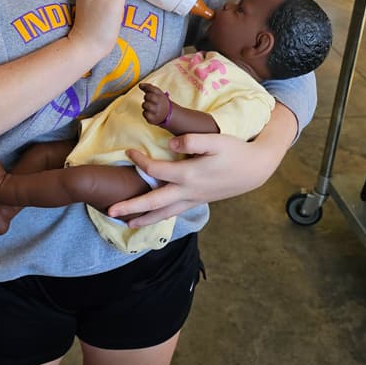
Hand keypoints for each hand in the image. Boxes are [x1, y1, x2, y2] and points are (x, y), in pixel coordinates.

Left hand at [107, 103, 297, 226]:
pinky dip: (161, 217)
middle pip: (154, 203)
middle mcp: (188, 192)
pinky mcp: (199, 200)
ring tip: (127, 224)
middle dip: (132, 207)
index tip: (129, 152)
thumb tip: (171, 145)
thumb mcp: (216, 140)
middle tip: (110, 211)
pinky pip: (175, 212)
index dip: (141, 162)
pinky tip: (153, 218)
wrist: (254, 169)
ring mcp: (194, 199)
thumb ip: (192, 141)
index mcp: (189, 175)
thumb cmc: (235, 151)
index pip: (157, 171)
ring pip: (165, 213)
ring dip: (144, 219)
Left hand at [140, 82, 169, 125]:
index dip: (146, 87)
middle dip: (146, 96)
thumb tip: (140, 85)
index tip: (141, 86)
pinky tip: (149, 112)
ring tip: (148, 106)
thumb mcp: (157, 93)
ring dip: (144, 105)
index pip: (153, 88)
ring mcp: (157, 111)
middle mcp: (160, 103)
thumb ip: (148, 87)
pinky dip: (145, 113)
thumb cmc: (159, 101)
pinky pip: (145, 114)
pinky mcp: (153, 119)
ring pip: (146, 105)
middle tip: (147, 99)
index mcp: (160, 95)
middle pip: (150, 96)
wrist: (167, 114)